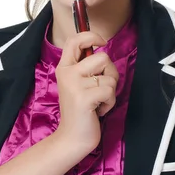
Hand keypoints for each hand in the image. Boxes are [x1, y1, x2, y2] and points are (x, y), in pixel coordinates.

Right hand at [54, 31, 118, 154]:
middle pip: (102, 57)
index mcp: (64, 68)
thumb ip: (86, 68)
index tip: (101, 42)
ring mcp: (75, 85)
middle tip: (102, 88)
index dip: (91, 36)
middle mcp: (67, 73)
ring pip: (110, 76)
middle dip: (110, 73)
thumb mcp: (78, 84)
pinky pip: (110, 91)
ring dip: (110, 91)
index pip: (74, 40)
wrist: (71, 138)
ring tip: (98, 102)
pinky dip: (110, 103)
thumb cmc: (80, 111)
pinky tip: (98, 110)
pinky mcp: (84, 97)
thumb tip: (101, 49)